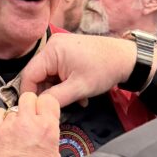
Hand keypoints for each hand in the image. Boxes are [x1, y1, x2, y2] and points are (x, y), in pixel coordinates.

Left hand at [0, 92, 60, 156]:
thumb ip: (51, 137)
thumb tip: (47, 128)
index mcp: (48, 128)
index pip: (48, 99)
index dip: (45, 105)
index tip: (42, 112)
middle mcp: (28, 123)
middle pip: (29, 97)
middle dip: (29, 106)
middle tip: (27, 119)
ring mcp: (9, 126)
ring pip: (13, 108)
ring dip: (14, 117)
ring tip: (14, 133)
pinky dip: (0, 120)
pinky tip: (3, 131)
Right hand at [20, 33, 156, 106]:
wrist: (127, 59)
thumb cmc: (104, 70)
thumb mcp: (78, 88)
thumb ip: (55, 98)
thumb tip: (39, 107)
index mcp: (51, 50)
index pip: (29, 75)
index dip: (30, 94)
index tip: (37, 110)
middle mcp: (52, 46)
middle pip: (39, 75)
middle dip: (49, 93)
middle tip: (61, 107)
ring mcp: (60, 48)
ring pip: (49, 76)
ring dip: (60, 91)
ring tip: (77, 100)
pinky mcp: (68, 53)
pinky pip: (58, 72)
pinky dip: (66, 84)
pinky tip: (80, 93)